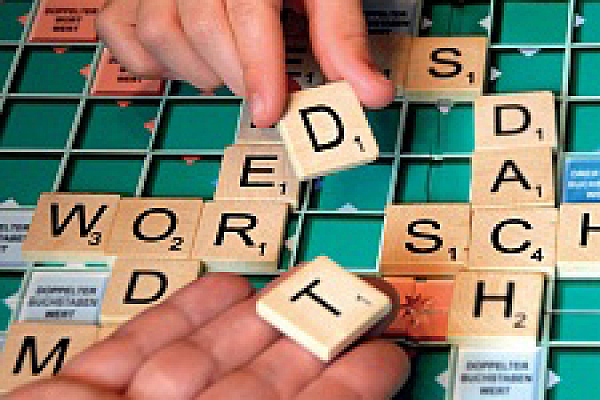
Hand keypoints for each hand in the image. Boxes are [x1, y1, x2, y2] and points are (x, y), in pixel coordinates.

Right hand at [7, 273, 408, 399]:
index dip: (345, 391)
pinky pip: (132, 348)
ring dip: (253, 320)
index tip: (387, 355)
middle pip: (254, 391)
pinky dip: (178, 315)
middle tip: (355, 300)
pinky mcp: (69, 398)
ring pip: (199, 359)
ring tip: (302, 284)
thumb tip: (361, 396)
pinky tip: (224, 286)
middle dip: (306, 342)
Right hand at [95, 0, 393, 127]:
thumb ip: (342, 37)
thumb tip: (371, 94)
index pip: (245, 14)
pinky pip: (119, 34)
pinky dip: (149, 61)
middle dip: (239, 76)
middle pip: (200, 31)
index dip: (258, 68)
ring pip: (158, 34)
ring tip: (230, 66)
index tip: (270, 112)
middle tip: (265, 89)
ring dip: (199, 70)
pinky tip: (186, 59)